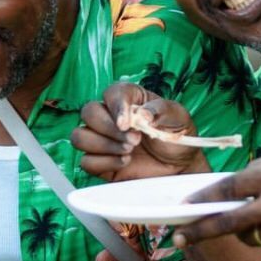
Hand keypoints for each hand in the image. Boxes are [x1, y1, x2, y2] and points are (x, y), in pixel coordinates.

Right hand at [72, 82, 209, 180]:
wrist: (180, 167)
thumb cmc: (178, 137)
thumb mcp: (179, 117)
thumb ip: (161, 110)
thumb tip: (143, 114)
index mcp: (129, 99)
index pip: (111, 93)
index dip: (116, 106)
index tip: (127, 123)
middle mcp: (111, 117)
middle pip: (88, 112)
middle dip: (109, 128)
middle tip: (134, 141)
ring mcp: (104, 140)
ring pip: (80, 136)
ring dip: (103, 145)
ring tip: (129, 151)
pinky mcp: (101, 162)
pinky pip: (86, 161)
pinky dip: (104, 162)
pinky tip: (125, 162)